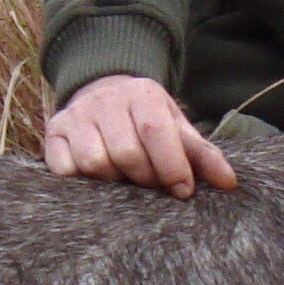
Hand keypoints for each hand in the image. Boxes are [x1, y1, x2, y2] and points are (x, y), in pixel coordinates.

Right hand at [40, 73, 239, 196]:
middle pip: (125, 152)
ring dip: (114, 182)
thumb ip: (202, 155)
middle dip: (144, 178)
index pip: (155, 131)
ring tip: (125, 180)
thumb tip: (229, 183)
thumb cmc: (147, 120)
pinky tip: (97, 179)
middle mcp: (106, 101)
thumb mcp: (177, 128)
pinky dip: (82, 182)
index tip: (183, 190)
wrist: (104, 94)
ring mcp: (76, 116)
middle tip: (152, 185)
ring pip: (94, 162)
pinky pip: (65, 169)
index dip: (170, 165)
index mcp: (142, 94)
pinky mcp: (54, 132)